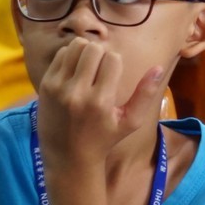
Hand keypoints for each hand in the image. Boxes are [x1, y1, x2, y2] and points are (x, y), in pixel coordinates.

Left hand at [35, 38, 166, 172]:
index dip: (116, 63)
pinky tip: (74, 72)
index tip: (113, 76)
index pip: (113, 59)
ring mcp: (58, 88)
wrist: (68, 157)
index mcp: (101, 101)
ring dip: (85, 52)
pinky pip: (61, 54)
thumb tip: (158, 67)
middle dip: (101, 54)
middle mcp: (77, 92)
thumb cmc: (104, 139)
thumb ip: (145, 94)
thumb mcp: (130, 122)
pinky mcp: (45, 85)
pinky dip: (70, 57)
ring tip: (87, 67)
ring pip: (76, 46)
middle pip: (94, 48)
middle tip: (100, 69)